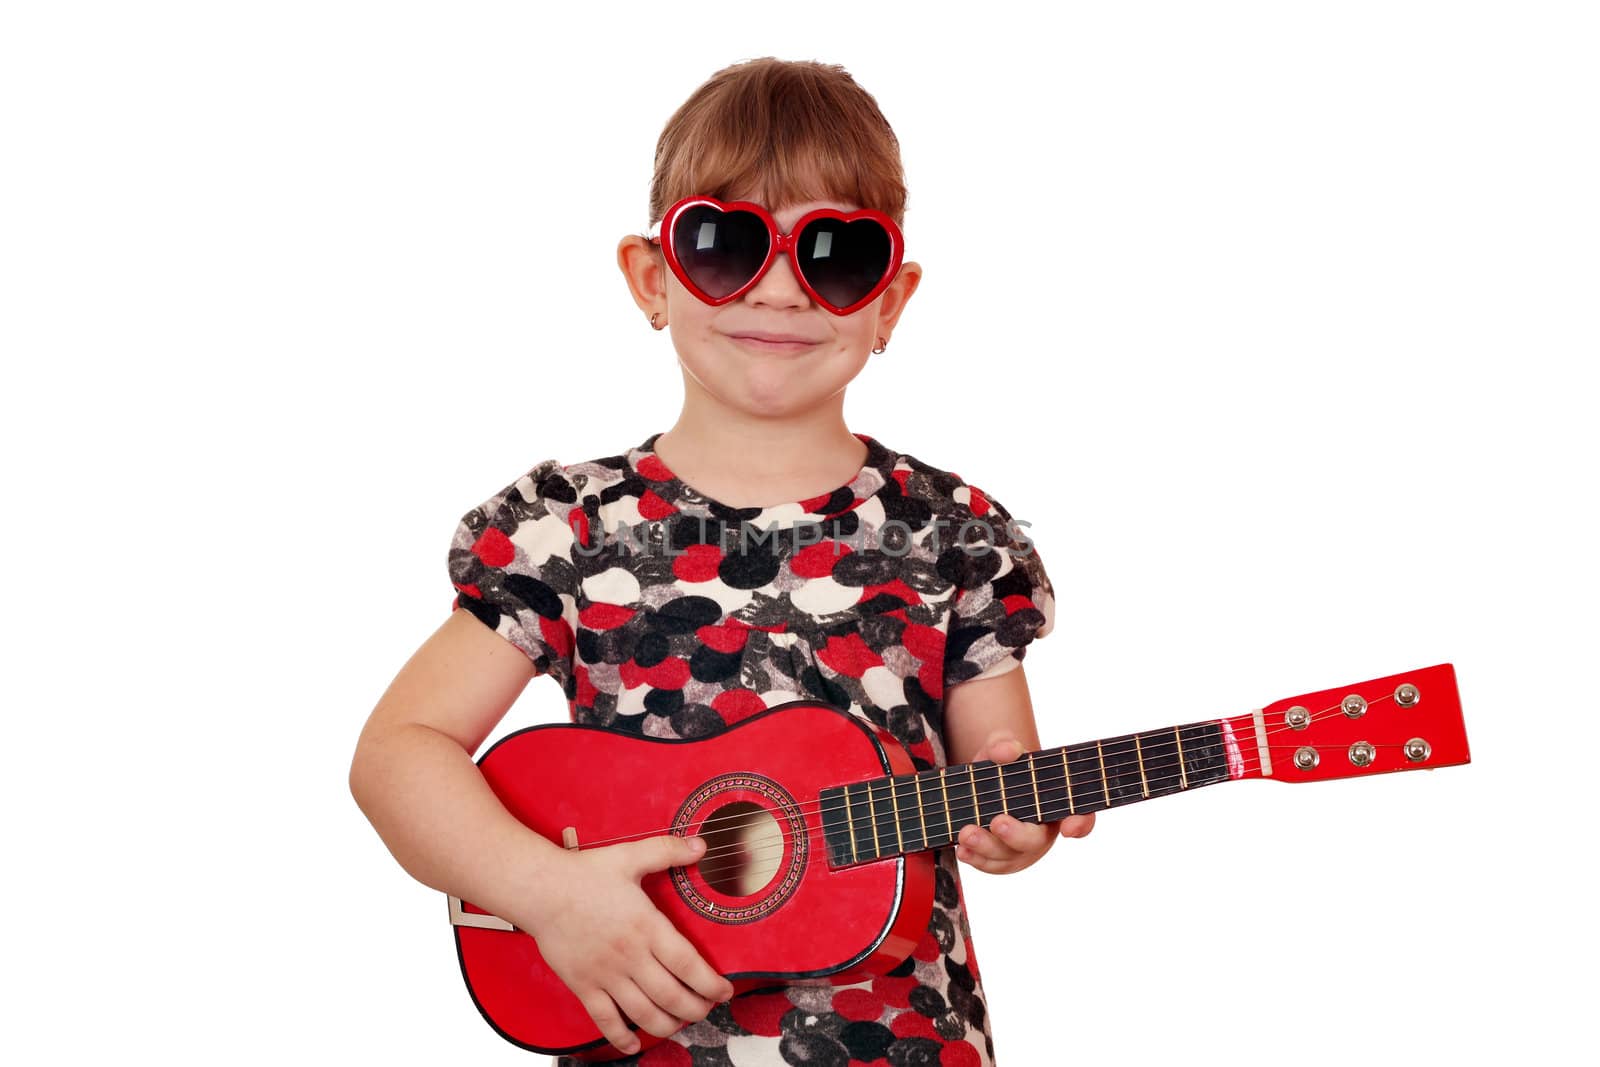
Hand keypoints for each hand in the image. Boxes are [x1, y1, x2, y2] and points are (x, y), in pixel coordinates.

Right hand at [516, 834, 735, 1055]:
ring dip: (668, 1025)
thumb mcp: (630, 856)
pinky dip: (622, 1038)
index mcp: (647, 926)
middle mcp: (630, 956)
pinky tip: (635, 1046)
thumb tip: (702, 845)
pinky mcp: (584, 986)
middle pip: (672, 996)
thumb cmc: (584, 873)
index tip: (725, 991)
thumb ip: (668, 851)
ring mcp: (606, 975)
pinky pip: (606, 1020)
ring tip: (681, 1023)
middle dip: (696, 1009)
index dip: (711, 984)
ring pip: (644, 1014)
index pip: (688, 964)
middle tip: (708, 1009)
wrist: (540, 890)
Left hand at [955, 731, 1095, 873]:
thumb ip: (1004, 744)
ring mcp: (1018, 849)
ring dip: (986, 846)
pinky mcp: (997, 860)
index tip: (1069, 828)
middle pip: (1035, 840)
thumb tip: (1006, 751)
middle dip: (1016, 834)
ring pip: (1007, 855)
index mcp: (1054, 804)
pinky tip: (962, 849)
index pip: (1079, 816)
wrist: (980, 786)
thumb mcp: (1001, 749)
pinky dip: (974, 858)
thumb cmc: (1001, 768)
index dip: (1079, 823)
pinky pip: (988, 864)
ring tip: (967, 833)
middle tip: (998, 822)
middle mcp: (1040, 830)